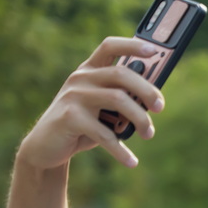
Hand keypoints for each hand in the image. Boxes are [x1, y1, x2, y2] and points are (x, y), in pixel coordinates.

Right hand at [18, 37, 165, 170]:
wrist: (47, 146)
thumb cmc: (84, 124)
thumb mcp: (103, 108)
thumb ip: (122, 98)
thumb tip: (155, 100)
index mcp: (90, 70)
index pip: (110, 47)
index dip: (131, 45)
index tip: (154, 50)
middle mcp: (81, 78)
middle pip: (121, 73)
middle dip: (147, 90)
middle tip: (160, 107)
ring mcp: (74, 96)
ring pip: (119, 99)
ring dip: (140, 119)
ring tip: (148, 134)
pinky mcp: (70, 118)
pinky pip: (105, 134)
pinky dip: (121, 150)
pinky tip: (132, 161)